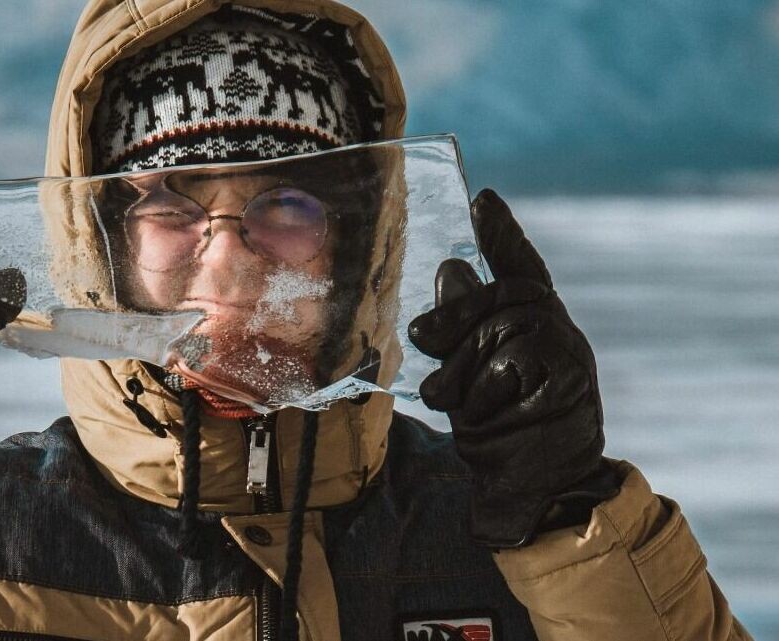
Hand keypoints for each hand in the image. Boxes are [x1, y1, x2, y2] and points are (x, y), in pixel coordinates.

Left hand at [408, 189, 617, 547]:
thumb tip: (450, 268)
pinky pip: (514, 360)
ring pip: (502, 328)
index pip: (520, 267)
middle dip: (455, 316)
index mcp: (532, 323)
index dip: (503, 233)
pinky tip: (484, 410)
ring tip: (449, 399)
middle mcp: (556, 330)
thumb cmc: (497, 429)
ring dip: (464, 367)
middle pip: (501, 293)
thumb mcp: (465, 375)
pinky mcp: (572, 379)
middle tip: (421, 338)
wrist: (529, 489)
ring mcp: (569, 353)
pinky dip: (486, 387)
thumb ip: (462, 328)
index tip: (483, 199)